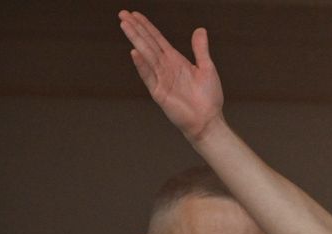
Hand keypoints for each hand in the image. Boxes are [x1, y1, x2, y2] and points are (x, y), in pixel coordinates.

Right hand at [118, 10, 224, 140]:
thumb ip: (200, 49)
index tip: (135, 15)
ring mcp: (161, 79)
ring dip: (136, 40)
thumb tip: (200, 29)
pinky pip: (149, 76)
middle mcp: (166, 67)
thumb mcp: (207, 68)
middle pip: (148, 43)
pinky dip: (142, 64)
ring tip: (125, 25)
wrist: (208, 120)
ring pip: (146, 55)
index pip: (157, 39)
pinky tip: (135, 52)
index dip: (146, 27)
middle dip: (136, 29)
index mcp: (175, 61)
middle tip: (122, 14)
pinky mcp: (160, 92)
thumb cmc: (209, 98)